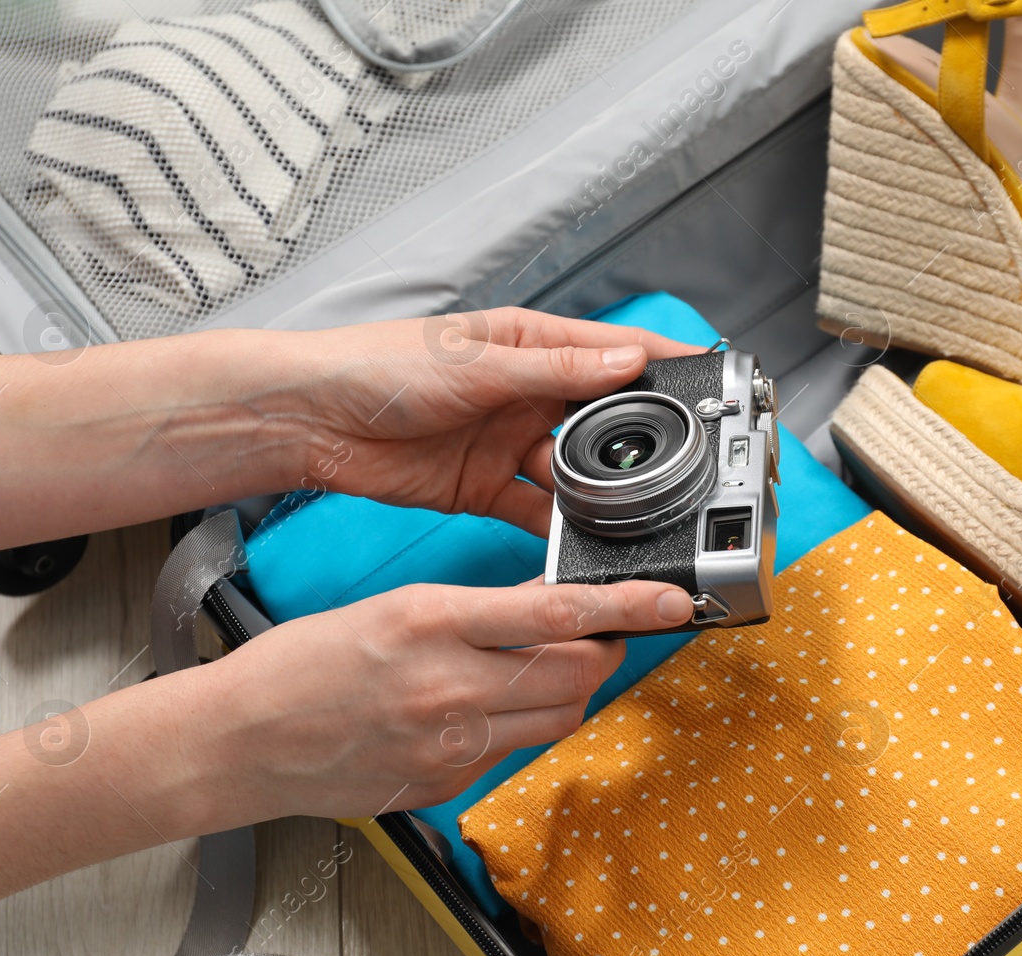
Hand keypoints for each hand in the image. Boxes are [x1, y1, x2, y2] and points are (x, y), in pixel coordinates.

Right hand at [197, 577, 695, 818]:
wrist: (243, 740)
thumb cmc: (301, 666)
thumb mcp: (392, 609)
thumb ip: (474, 612)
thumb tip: (543, 608)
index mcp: (432, 623)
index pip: (557, 612)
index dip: (628, 605)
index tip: (670, 600)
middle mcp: (449, 686)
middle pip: (576, 672)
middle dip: (604, 650)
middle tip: (600, 634)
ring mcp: (450, 743)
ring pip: (558, 716)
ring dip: (570, 689)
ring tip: (543, 670)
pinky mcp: (447, 782)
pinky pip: (513, 751)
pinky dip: (519, 727)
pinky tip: (484, 710)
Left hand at [267, 306, 699, 535]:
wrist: (310, 420)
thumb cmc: (375, 366)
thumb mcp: (475, 364)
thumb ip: (554, 370)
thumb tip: (625, 361)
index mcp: (530, 346)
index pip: (614, 354)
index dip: (663, 369)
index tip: (711, 388)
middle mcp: (527, 394)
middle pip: (603, 423)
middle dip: (639, 447)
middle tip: (678, 470)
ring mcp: (509, 444)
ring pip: (576, 475)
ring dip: (600, 496)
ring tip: (630, 514)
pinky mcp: (487, 489)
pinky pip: (539, 513)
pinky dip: (561, 532)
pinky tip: (582, 544)